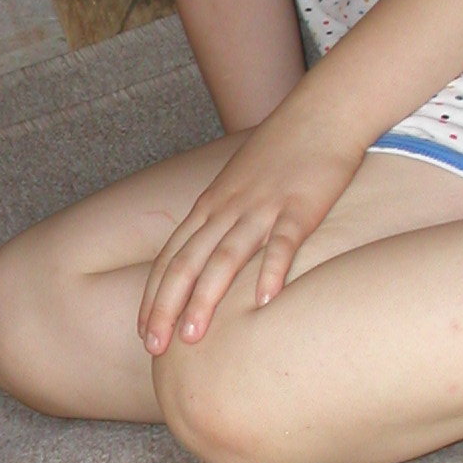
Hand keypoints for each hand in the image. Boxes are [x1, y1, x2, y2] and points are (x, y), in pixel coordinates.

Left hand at [138, 100, 366, 354]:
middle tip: (153, 348)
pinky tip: (264, 302)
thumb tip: (205, 265)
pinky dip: (272, 271)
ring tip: (193, 336)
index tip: (143, 334)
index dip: (154, 297)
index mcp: (208, 207)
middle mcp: (226, 209)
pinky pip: (282, 242)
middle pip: (187, 263)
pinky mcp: (299, 206)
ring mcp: (261, 207)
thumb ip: (220, 224)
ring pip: (225, 257)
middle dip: (166, 307)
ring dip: (205, 298)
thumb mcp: (236, 188)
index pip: (170, 258)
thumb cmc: (278, 156)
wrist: (319, 115)